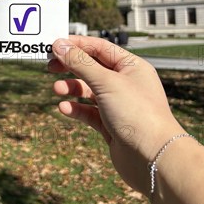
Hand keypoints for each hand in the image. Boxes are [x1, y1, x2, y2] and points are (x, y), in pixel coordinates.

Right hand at [49, 35, 182, 194]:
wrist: (154, 159)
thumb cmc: (137, 114)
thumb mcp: (106, 82)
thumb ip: (80, 63)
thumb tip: (59, 45)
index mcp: (131, 67)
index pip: (100, 48)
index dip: (77, 45)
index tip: (54, 45)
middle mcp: (126, 83)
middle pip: (92, 67)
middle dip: (70, 66)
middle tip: (50, 66)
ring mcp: (118, 105)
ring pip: (89, 90)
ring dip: (71, 88)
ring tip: (57, 89)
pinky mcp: (111, 125)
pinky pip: (89, 112)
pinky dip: (76, 108)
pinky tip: (64, 109)